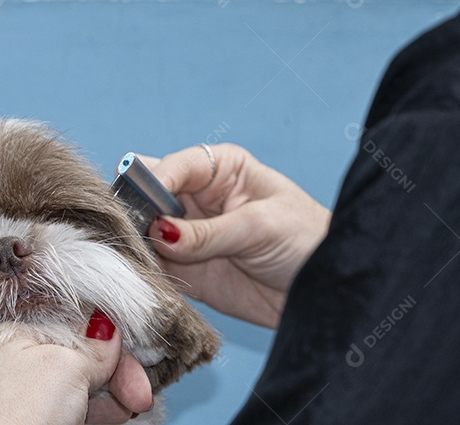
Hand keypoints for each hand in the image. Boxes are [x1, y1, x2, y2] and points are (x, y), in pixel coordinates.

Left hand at [0, 319, 152, 424]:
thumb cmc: (14, 413)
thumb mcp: (64, 366)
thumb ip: (91, 344)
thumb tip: (107, 324)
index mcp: (19, 332)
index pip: (76, 324)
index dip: (112, 340)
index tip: (142, 360)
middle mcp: (21, 360)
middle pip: (83, 357)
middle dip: (117, 374)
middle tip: (140, 397)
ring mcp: (28, 396)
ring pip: (82, 388)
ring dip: (111, 398)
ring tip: (126, 410)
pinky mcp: (35, 422)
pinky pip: (74, 411)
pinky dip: (97, 414)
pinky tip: (113, 418)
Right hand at [143, 144, 330, 328]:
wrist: (325, 292)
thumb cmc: (306, 241)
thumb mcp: (260, 228)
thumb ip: (207, 233)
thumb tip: (158, 232)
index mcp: (217, 168)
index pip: (170, 167)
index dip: (151, 183)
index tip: (142, 207)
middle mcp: (194, 197)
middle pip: (146, 194)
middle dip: (134, 211)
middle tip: (133, 233)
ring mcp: (186, 233)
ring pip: (142, 230)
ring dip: (135, 243)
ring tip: (135, 258)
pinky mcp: (183, 269)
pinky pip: (152, 266)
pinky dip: (143, 272)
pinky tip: (143, 278)